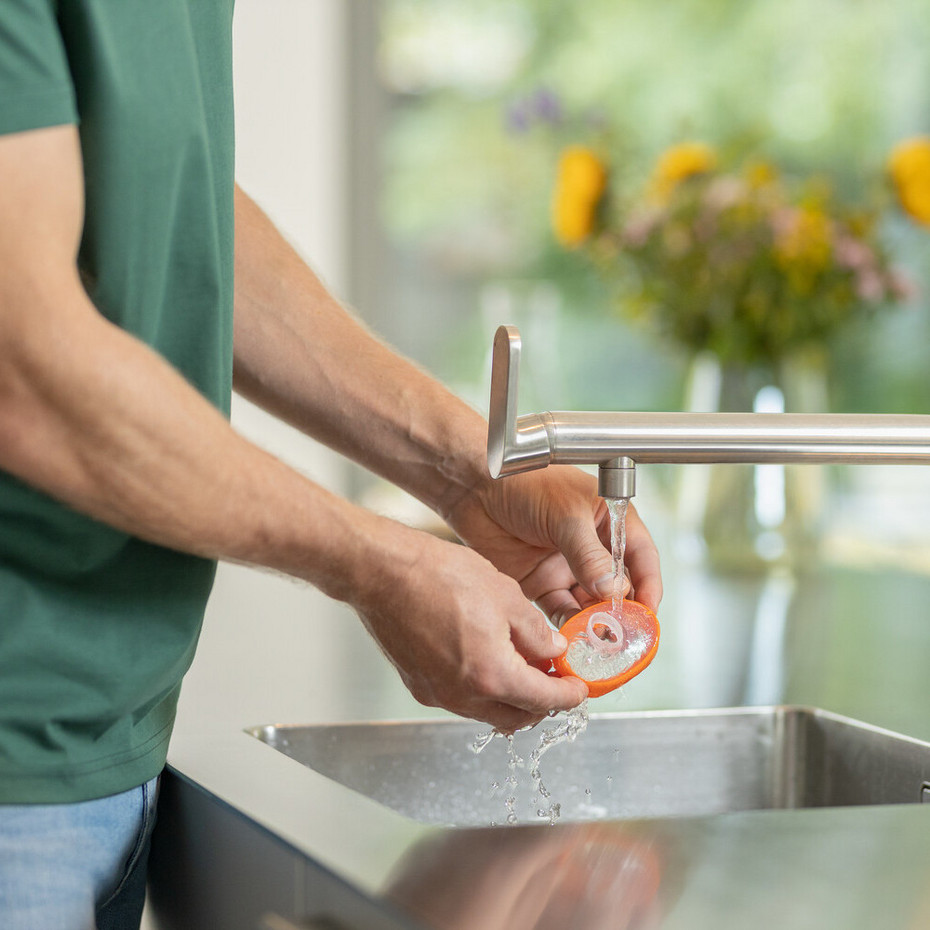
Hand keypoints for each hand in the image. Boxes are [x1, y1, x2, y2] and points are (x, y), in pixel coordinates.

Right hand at [348, 524, 588, 732]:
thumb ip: (536, 631)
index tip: (579, 690)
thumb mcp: (505, 595)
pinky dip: (481, 688)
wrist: (382, 572)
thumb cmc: (438, 576)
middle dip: (541, 704)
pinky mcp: (417, 684)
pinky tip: (486, 657)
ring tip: (521, 663)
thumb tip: (553, 650)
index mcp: (492, 676)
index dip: (568, 696)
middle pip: (516, 718)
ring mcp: (437, 693)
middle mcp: (463, 696)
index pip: (544, 701)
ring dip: (509, 697)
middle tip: (554, 678)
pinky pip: (460, 698)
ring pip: (486, 711)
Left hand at [447, 465, 661, 626]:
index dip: (649, 585)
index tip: (649, 612)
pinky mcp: (540, 583)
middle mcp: (591, 547)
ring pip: (590, 604)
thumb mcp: (564, 514)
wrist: (474, 487)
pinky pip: (561, 611)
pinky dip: (568, 628)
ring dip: (596, 624)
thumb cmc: (523, 482)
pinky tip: (571, 640)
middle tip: (626, 637)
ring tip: (599, 644)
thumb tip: (614, 591)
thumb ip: (588, 555)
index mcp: (608, 520)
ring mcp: (566, 567)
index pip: (639, 556)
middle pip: (618, 587)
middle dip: (624, 613)